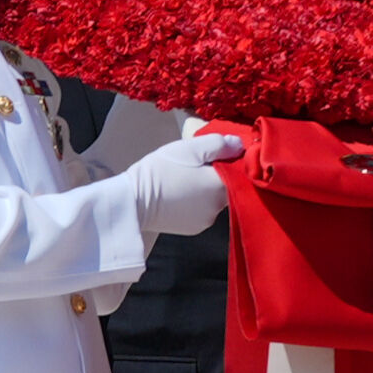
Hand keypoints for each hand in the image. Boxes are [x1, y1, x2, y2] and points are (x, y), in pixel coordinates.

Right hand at [119, 131, 242, 236]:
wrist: (132, 203)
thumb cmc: (158, 172)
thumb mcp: (189, 148)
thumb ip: (219, 144)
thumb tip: (239, 145)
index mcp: (222, 185)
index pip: (241, 171)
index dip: (231, 161)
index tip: (217, 155)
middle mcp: (220, 206)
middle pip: (229, 186)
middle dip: (217, 176)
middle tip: (195, 167)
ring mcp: (207, 220)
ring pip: (215, 200)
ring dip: (206, 191)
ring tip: (184, 182)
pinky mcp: (194, 229)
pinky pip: (203, 212)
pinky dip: (196, 204)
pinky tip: (179, 196)